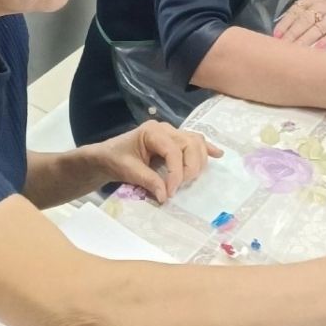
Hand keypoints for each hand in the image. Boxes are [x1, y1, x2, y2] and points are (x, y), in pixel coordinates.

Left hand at [94, 120, 222, 202]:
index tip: (170, 193)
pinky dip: (206, 148)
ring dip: (198, 162)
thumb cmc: (115, 159)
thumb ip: (148, 180)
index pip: (173, 151)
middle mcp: (165, 129)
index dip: (176, 173)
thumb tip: (166, 195)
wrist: (107, 156)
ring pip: (196, 142)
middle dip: (190, 168)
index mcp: (152, 132)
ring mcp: (172, 133)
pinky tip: (218, 154)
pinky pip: (195, 141)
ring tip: (190, 179)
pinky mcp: (175, 141)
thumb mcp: (128, 170)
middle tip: (178, 187)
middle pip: (190, 144)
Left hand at [273, 0, 325, 46]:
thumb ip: (306, 2)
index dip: (285, 24)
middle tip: (280, 48)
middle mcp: (321, 6)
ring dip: (304, 42)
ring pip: (316, 30)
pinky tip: (318, 49)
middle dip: (291, 36)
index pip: (295, 12)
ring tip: (294, 52)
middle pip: (303, 22)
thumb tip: (291, 16)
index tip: (275, 35)